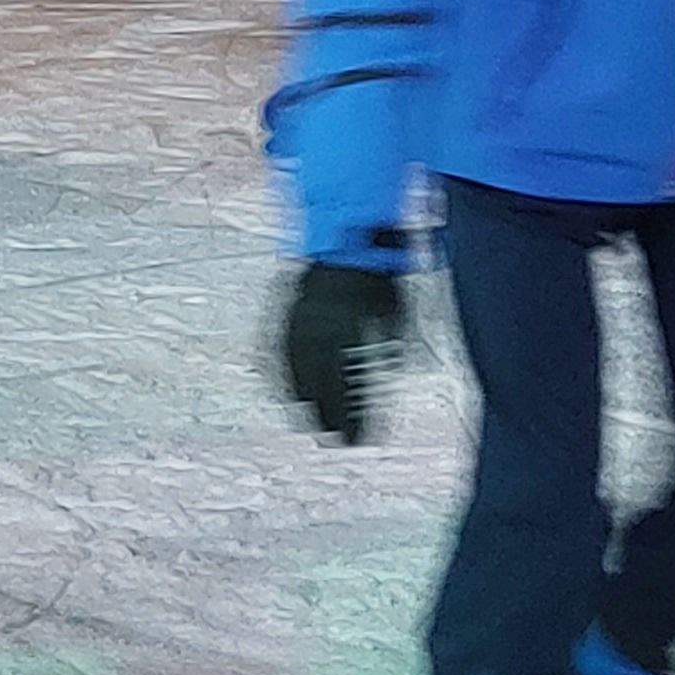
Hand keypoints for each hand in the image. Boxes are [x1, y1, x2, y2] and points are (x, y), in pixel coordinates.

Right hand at [280, 262, 410, 445]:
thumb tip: (384, 372)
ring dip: (303, 400)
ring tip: (311, 423)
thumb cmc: (378, 274)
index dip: (353, 417)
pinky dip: (284, 374)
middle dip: (329, 416)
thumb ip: (385, 348)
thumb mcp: (394, 313)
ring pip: (294, 371)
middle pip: (320, 386)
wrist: (348, 232)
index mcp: (345, 335)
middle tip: (336, 441)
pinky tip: (290, 390)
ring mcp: (296, 321)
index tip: (360, 441)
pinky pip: (279, 351)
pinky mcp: (285, 312)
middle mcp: (316, 331)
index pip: (347, 388)